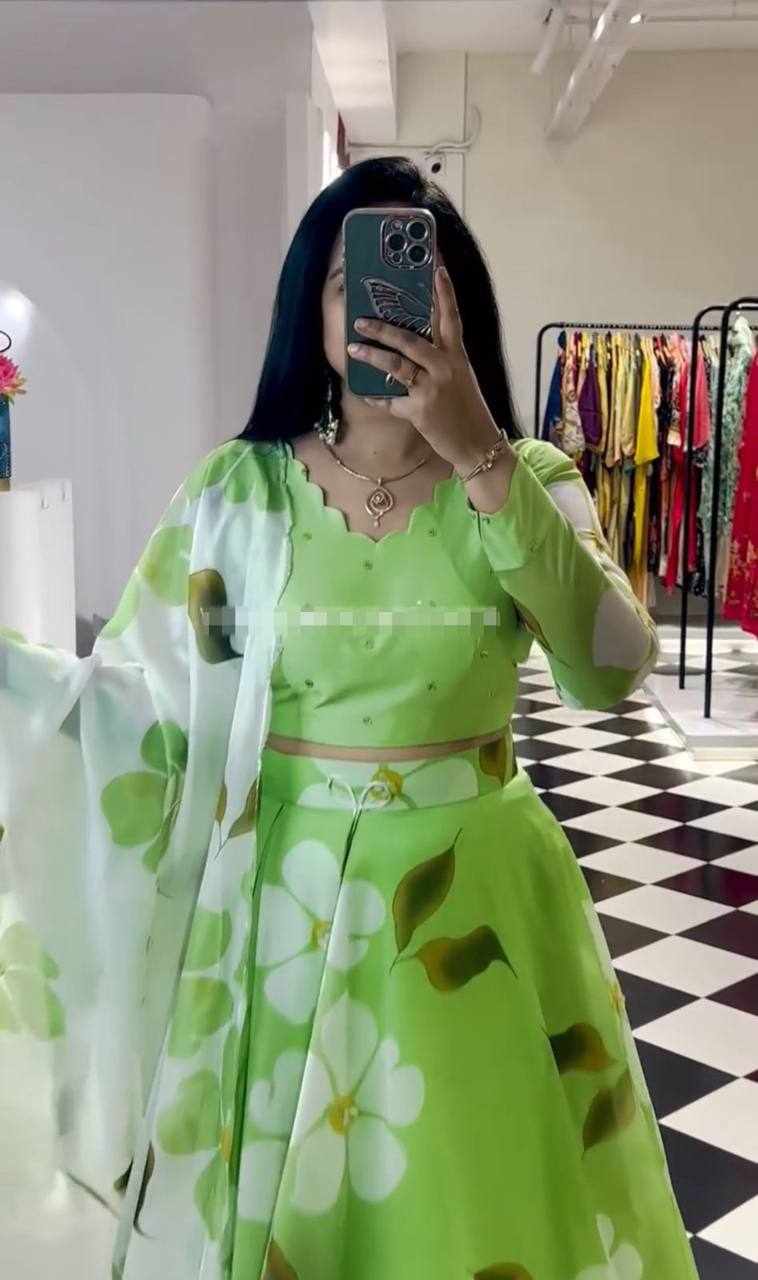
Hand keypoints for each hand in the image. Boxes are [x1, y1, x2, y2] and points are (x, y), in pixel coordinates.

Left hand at [346, 265, 510, 472]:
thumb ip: (440, 359)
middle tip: (361, 319)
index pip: (451, 318)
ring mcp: (432, 390)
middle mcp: (445, 368)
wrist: (477, 444)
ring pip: (396, 366)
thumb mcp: (460, 378)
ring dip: (371, 356)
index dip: (444, 292)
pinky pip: (390, 402)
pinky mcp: (419, 412)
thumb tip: (410, 344)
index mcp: (457, 357)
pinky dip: (376, 398)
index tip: (436, 267)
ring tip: (352, 348)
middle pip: (411, 340)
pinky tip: (365, 394)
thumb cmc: (466, 409)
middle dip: (383, 328)